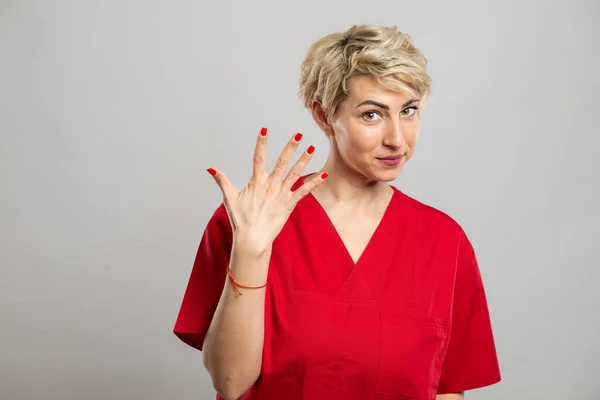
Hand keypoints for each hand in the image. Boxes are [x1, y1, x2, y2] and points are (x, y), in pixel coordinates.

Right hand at [207, 127, 326, 253]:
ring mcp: (281, 194)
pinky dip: (314, 182)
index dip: (261, 143)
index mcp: (256, 182)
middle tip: (298, 134)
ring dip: (304, 160)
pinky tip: (324, 174)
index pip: (258, 157)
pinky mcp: (290, 204)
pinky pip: (304, 191)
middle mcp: (270, 185)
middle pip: (282, 162)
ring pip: (295, 173)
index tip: (265, 129)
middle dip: (290, 147)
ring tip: (313, 147)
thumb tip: (211, 168)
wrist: (252, 238)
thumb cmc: (240, 219)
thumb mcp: (229, 198)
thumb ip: (222, 180)